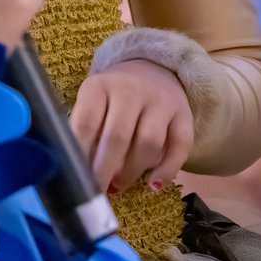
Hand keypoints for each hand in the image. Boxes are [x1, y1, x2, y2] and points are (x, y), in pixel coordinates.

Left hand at [71, 59, 193, 193]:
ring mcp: (160, 101)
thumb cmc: (112, 98)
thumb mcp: (92, 104)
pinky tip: (154, 185)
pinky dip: (168, 169)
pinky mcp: (184, 114)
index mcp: (99, 87)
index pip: (86, 123)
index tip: (77, 179)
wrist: (151, 69)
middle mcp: (131, 90)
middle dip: (105, 170)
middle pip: (117, 135)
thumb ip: (83, 132)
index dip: (80, 155)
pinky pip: (181, 145)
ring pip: (149, 142)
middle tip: (97, 192)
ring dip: (132, 171)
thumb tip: (77, 174)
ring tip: (119, 185)